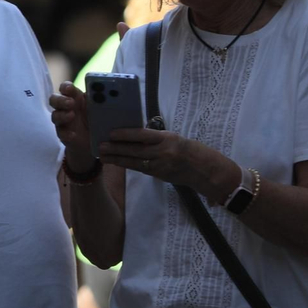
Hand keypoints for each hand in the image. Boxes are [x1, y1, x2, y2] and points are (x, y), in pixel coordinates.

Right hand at [50, 83, 94, 169]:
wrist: (96, 139)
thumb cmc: (97, 117)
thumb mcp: (100, 107)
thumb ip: (100, 100)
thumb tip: (106, 94)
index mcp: (75, 97)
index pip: (65, 88)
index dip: (66, 87)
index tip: (70, 88)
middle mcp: (65, 107)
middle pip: (54, 99)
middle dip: (61, 100)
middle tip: (71, 103)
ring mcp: (63, 121)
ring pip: (55, 115)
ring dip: (62, 115)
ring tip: (72, 115)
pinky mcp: (64, 134)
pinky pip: (61, 133)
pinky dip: (66, 134)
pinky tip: (73, 135)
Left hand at [100, 127, 234, 196]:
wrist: (206, 170)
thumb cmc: (190, 150)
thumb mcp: (174, 139)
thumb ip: (156, 138)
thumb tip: (134, 134)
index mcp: (168, 139)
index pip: (144, 135)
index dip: (126, 134)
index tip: (112, 133)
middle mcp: (164, 152)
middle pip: (136, 150)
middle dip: (117, 148)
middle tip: (101, 145)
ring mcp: (162, 165)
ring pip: (135, 161)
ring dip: (117, 159)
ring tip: (103, 155)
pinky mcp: (160, 175)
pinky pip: (140, 169)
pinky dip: (127, 165)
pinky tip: (116, 162)